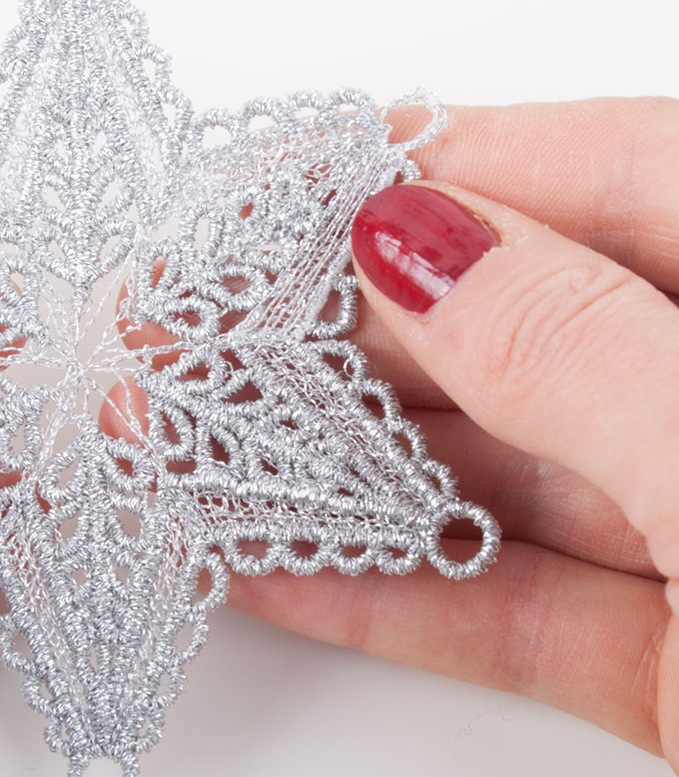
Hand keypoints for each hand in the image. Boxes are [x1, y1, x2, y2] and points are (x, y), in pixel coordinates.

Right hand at [229, 99, 678, 773]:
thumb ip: (588, 354)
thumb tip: (411, 240)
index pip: (590, 174)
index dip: (408, 176)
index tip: (260, 208)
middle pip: (516, 324)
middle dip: (332, 336)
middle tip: (186, 343)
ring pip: (497, 470)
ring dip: (334, 466)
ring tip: (192, 454)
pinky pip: (512, 602)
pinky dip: (386, 593)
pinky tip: (269, 567)